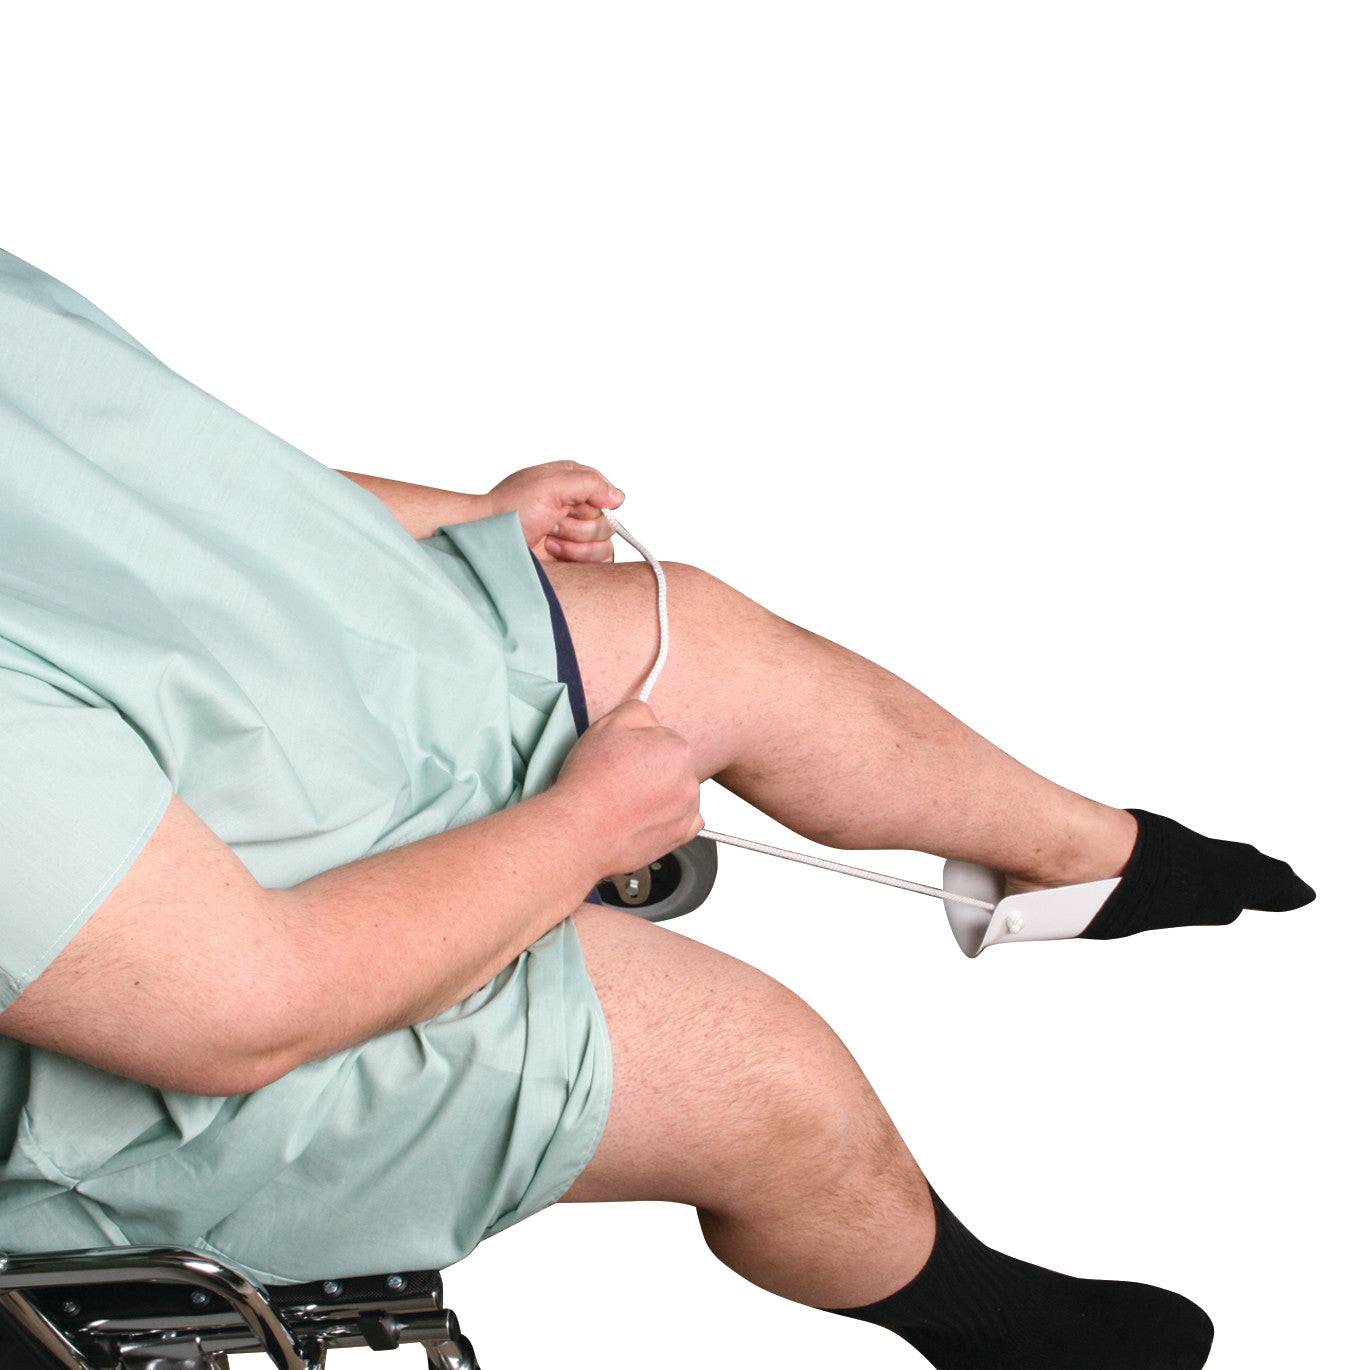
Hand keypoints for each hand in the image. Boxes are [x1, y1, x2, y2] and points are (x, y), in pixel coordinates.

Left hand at [485, 461, 623, 563]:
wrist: (490, 543)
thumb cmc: (510, 510)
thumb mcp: (550, 484)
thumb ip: (589, 483)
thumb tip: (618, 498)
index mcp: (572, 483)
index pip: (606, 492)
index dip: (593, 502)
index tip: (571, 506)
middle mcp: (576, 508)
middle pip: (607, 521)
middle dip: (579, 525)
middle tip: (552, 522)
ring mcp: (575, 535)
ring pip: (605, 542)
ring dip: (576, 543)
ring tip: (549, 538)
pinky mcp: (575, 559)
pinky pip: (600, 562)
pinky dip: (578, 558)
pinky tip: (553, 552)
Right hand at [554, 699, 704, 877]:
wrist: (580, 829)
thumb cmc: (591, 781)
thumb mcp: (608, 723)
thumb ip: (638, 710)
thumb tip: (649, 718)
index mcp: (677, 749)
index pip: (662, 738)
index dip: (639, 745)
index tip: (623, 756)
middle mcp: (689, 780)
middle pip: (672, 765)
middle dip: (652, 768)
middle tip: (621, 778)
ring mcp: (687, 810)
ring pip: (677, 790)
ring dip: (661, 792)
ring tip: (628, 800)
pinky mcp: (680, 835)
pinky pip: (684, 819)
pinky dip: (669, 816)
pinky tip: (645, 815)